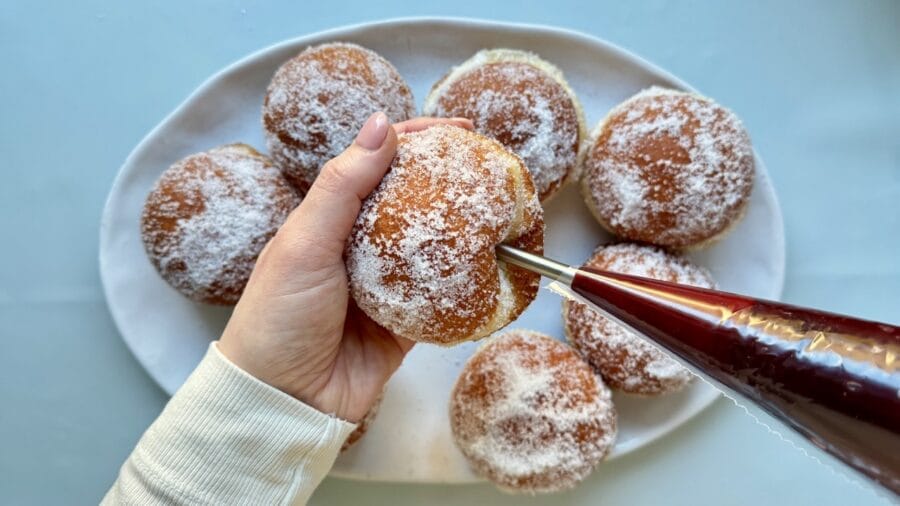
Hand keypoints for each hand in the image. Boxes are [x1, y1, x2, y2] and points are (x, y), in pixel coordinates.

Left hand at [218, 113, 473, 421]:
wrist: (282, 402)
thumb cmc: (279, 317)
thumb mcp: (305, 243)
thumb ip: (343, 186)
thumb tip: (382, 123)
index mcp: (329, 220)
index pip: (377, 165)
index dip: (416, 140)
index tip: (460, 131)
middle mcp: (358, 247)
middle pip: (411, 201)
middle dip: (449, 180)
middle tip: (492, 165)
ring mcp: (384, 285)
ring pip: (431, 247)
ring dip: (463, 228)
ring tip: (503, 206)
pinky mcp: (406, 323)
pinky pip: (442, 296)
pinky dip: (464, 282)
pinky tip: (492, 264)